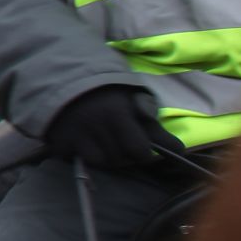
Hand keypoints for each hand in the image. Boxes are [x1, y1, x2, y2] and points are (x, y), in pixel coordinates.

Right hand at [43, 87, 179, 169]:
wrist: (65, 78)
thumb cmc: (107, 93)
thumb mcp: (133, 103)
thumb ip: (153, 127)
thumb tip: (179, 151)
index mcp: (118, 114)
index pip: (139, 150)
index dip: (143, 153)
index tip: (141, 149)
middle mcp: (97, 126)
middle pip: (120, 159)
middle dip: (125, 155)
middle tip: (121, 143)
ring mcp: (77, 135)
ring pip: (101, 162)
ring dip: (106, 156)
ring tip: (104, 143)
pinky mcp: (60, 141)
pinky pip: (78, 159)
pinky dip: (84, 155)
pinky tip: (85, 144)